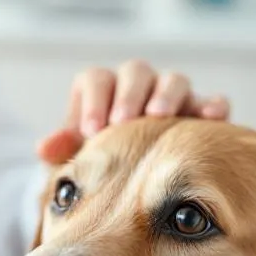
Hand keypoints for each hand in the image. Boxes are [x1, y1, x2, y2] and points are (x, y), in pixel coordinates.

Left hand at [37, 60, 230, 163]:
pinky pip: (211, 100)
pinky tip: (211, 119)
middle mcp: (138, 87)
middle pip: (135, 72)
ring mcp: (171, 97)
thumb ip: (63, 151)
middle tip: (122, 121)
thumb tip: (44, 148)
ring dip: (167, 95)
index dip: (94, 101)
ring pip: (173, 80)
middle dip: (129, 94)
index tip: (92, 130)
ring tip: (159, 117)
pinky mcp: (199, 112)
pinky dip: (212, 105)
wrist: (133, 183)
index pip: (96, 80)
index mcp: (103, 91)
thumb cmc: (101, 164)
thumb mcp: (77, 160)